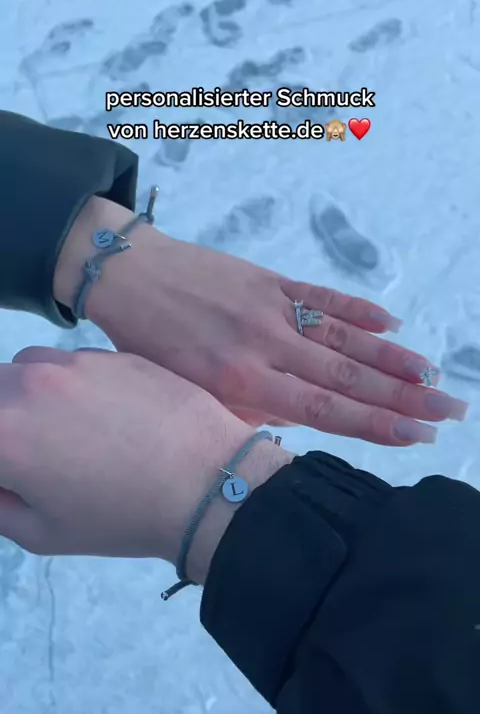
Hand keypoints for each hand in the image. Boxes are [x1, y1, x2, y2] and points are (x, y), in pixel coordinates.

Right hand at [0, 347, 290, 578]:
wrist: (206, 484)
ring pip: (23, 367)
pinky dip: (68, 383)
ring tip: (63, 430)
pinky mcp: (111, 354)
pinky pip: (69, 361)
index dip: (1, 465)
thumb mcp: (43, 534)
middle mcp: (27, 386)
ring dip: (26, 394)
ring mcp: (71, 363)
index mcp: (2, 435)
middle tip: (31, 455)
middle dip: (2, 425)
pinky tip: (102, 414)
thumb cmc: (122, 519)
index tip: (13, 476)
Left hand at [54, 197, 467, 445]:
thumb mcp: (188, 396)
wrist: (124, 277)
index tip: (418, 435)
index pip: (325, 412)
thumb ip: (245, 412)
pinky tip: (390, 321)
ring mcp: (269, 310)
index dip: (376, 425)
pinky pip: (319, 297)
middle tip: (450, 408)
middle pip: (347, 378)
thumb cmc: (149, 347)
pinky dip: (356, 309)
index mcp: (242, 385)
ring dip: (391, 357)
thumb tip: (296, 424)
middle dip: (403, 397)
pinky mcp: (266, 280)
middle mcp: (264, 348)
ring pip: (342, 338)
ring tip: (432, 374)